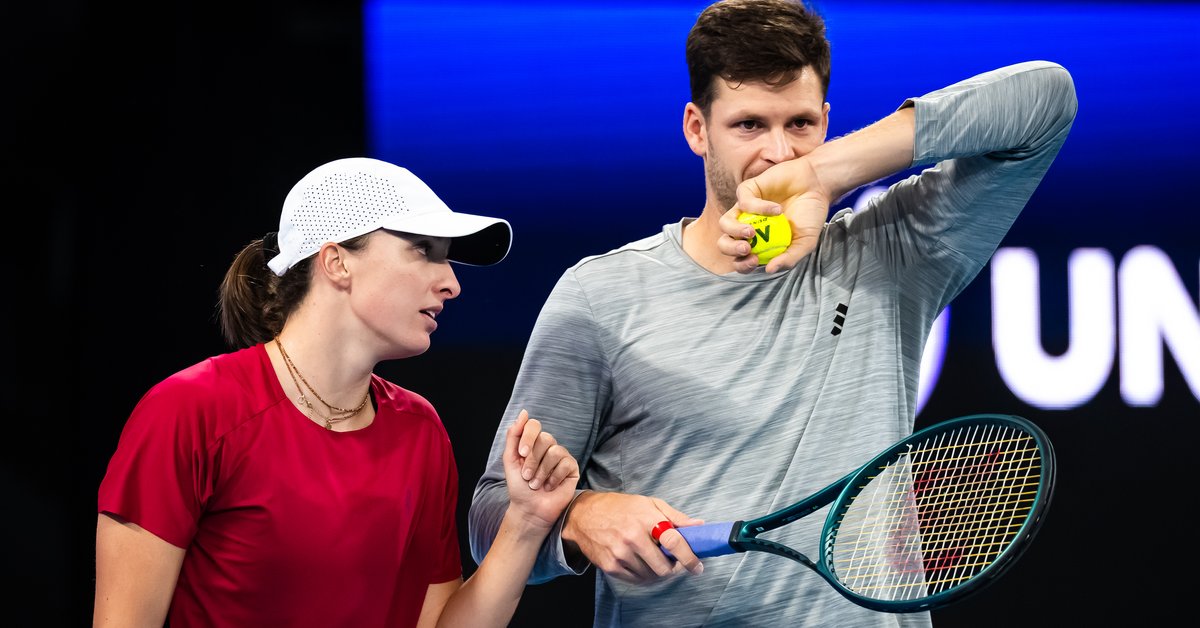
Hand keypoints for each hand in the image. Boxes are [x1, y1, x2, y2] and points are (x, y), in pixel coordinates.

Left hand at [503, 409, 579, 530]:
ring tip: (537, 485)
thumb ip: (514, 435)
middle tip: (527, 477)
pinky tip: (550, 486)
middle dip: (533, 460)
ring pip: (555, 451)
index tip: (521, 454)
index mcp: (533, 442)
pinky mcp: (572, 468)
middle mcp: (549, 447)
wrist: (529, 509)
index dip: (528, 437)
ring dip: (542, 472)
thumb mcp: (510, 459)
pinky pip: (565, 463)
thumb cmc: (519, 487)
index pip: (534, 425)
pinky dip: (554, 477)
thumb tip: (524, 412)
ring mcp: (562, 456)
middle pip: (545, 438)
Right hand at [562, 491, 704, 583]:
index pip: (673, 540)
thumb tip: (699, 525)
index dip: (689, 557)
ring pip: (651, 576)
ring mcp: (620, 553)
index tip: (697, 567)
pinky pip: (636, 580)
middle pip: (663, 567)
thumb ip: (675, 516)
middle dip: (673, 568)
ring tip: (655, 560)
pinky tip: (642, 564)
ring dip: (658, 573)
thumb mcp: (648, 503)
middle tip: (674, 563)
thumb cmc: (619, 507)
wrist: (583, 515)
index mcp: (645, 518)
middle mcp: (632, 537)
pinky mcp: (610, 566)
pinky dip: (644, 576)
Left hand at [717, 157, 831, 273]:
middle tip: (747, 248)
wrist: (818, 186)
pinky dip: (758, 207)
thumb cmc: (810, 216)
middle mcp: (747, 228)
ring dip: (734, 231)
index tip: (755, 261)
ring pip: (724, 223)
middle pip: (725, 243)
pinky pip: (743, 201)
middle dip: (730, 249)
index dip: (742, 265)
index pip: (740, 260)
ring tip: (752, 232)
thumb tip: (769, 270)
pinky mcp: (748, 191)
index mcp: (758, 245)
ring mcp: (745, 210)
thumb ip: (790, 258)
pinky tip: (777, 210)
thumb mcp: (806, 242)